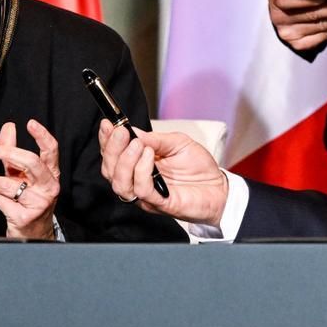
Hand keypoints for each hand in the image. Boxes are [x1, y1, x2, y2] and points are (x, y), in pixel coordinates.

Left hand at [0, 119, 60, 238]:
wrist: (33, 234)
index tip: (30, 123)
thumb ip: (13, 152)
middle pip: (31, 162)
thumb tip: (8, 128)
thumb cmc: (28, 200)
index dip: (42, 135)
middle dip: (9, 152)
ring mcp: (39, 203)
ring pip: (10, 184)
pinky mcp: (25, 217)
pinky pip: (2, 201)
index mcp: (51, 174)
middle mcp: (49, 187)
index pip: (51, 151)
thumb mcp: (21, 175)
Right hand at [98, 120, 228, 225]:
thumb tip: (132, 130)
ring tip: (138, 144)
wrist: (219, 187)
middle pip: (110, 170)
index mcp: (138, 165)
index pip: (113, 155)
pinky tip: (150, 156)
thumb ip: (155, 139)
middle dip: (113, 149)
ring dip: (125, 161)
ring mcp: (146, 194)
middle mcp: (138, 181)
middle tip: (122, 132)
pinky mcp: (159, 203)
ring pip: (120, 183)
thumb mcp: (177, 142)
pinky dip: (142, 171)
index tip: (108, 124)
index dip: (107, 140)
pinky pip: (141, 190)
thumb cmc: (198, 167)